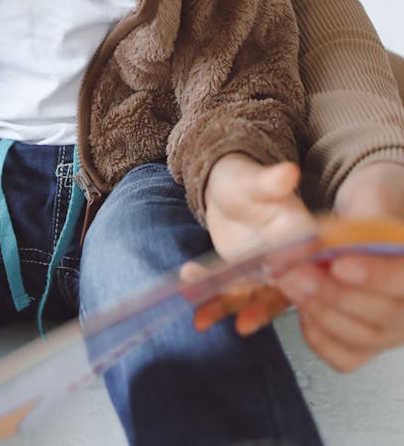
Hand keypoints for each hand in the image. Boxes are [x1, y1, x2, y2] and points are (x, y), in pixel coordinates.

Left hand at [190, 153, 313, 335]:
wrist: (224, 190)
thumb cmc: (245, 180)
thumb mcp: (255, 181)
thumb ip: (271, 182)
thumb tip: (288, 171)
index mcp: (301, 235)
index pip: (307, 259)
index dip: (298, 274)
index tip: (280, 283)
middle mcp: (288, 261)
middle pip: (281, 290)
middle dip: (262, 309)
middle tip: (243, 324)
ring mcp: (264, 275)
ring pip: (250, 300)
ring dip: (227, 310)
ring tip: (201, 319)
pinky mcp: (241, 282)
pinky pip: (227, 296)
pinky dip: (208, 300)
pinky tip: (188, 288)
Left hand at [276, 161, 403, 369]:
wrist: (374, 215)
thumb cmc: (378, 203)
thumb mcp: (375, 195)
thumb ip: (361, 217)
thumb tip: (330, 237)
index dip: (376, 276)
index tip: (339, 264)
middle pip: (384, 315)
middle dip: (335, 295)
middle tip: (297, 273)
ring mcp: (395, 330)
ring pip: (362, 338)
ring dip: (320, 312)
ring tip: (289, 282)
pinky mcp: (369, 343)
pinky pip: (347, 356)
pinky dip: (320, 337)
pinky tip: (302, 308)